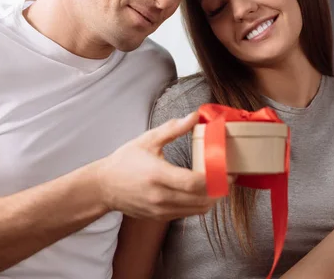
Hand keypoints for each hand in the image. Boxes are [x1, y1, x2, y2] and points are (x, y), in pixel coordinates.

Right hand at [97, 112, 218, 219]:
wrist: (104, 186)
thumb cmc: (125, 161)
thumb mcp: (147, 140)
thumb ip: (172, 129)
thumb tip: (194, 116)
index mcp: (157, 175)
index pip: (193, 182)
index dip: (215, 179)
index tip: (227, 171)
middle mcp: (160, 196)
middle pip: (201, 199)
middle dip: (220, 189)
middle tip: (229, 176)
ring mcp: (160, 209)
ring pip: (197, 210)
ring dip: (213, 199)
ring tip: (219, 184)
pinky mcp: (160, 217)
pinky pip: (188, 213)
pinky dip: (200, 204)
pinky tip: (203, 192)